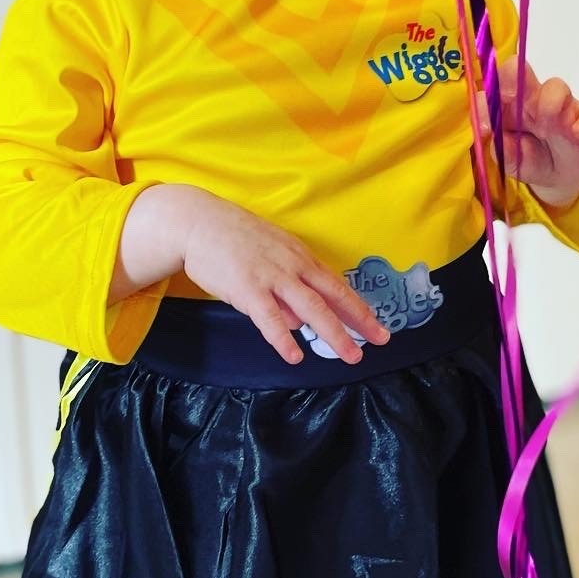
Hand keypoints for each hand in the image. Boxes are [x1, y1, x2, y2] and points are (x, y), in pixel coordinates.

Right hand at [175, 191, 390, 364]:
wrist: (198, 222)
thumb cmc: (234, 239)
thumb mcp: (271, 255)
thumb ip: (288, 286)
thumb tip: (300, 321)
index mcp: (300, 257)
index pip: (337, 286)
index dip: (360, 307)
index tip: (379, 326)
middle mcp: (293, 266)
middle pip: (333, 296)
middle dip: (358, 321)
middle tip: (380, 341)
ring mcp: (271, 276)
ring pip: (310, 308)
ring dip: (333, 333)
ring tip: (349, 356)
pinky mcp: (247, 288)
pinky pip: (270, 318)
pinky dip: (284, 338)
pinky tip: (295, 355)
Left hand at [477, 58, 578, 207]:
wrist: (558, 177)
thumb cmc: (529, 160)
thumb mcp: (511, 163)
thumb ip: (503, 152)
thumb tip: (497, 140)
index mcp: (509, 106)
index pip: (493, 90)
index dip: (486, 102)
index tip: (485, 128)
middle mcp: (533, 99)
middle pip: (522, 72)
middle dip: (514, 77)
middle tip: (510, 96)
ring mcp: (561, 106)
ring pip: (556, 87)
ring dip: (549, 105)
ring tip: (546, 131)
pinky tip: (577, 133)